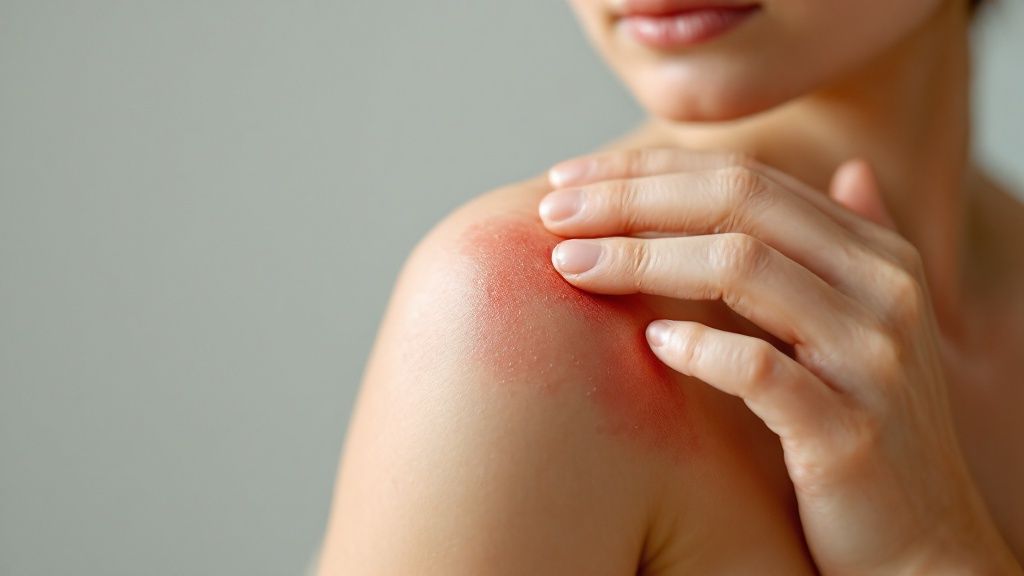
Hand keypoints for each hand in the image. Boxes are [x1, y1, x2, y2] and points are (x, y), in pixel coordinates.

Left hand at [538, 148, 1020, 574]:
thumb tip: (848, 168)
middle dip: (631, 199)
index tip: (567, 178)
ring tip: (571, 266)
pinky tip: (648, 342)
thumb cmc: (861, 427)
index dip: (647, 170)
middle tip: (550, 210)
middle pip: (737, 203)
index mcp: (873, 254)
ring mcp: (871, 359)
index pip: (744, 177)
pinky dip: (698, 348)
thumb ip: (844, 252)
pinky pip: (760, 370)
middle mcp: (881, 290)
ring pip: (743, 268)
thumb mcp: (861, 327)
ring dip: (642, 260)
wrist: (921, 541)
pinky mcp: (850, 432)